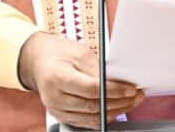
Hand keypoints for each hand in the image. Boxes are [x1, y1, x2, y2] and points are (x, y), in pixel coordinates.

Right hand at [18, 32, 144, 128]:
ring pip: (91, 118)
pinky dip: (104, 117)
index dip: (113, 90)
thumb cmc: (59, 54)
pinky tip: (117, 109)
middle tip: (136, 95)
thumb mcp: (79, 53)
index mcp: (57, 77)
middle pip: (92, 106)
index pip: (90, 89)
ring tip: (131, 103)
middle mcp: (55, 97)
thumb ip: (98, 69)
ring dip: (115, 111)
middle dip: (119, 102)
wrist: (39, 62)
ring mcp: (57, 110)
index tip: (130, 89)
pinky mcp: (62, 116)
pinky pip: (86, 122)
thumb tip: (118, 81)